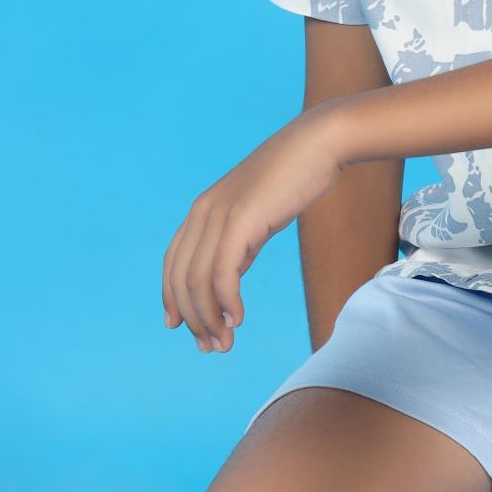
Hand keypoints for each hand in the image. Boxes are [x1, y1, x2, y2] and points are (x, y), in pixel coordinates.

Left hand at [162, 105, 346, 352]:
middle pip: (181, 279)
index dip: (172, 299)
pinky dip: (226, 302)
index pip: (173, 263)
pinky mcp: (241, 221)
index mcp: (202, 210)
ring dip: (209, 319)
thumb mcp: (258, 216)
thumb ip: (239, 244)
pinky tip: (238, 319)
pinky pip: (222, 273)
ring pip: (198, 282)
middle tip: (211, 347)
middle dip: (193, 318)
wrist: (318, 144)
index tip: (182, 328)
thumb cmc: (294, 177)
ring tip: (225, 343)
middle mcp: (202, 212)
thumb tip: (229, 278)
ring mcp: (219, 215)